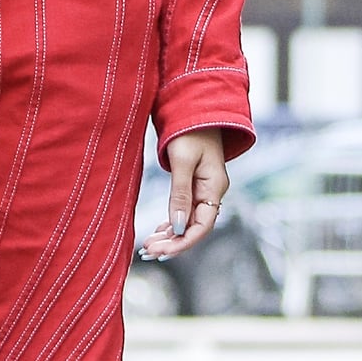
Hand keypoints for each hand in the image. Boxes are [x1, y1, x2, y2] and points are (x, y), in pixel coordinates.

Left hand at [140, 128, 227, 258]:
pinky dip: (171, 222)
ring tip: (148, 246)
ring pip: (188, 221)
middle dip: (172, 243)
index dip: (182, 242)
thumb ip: (180, 194)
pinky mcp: (195, 185)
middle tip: (147, 251)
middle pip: (194, 227)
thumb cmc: (189, 131)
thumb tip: (175, 227)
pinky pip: (185, 211)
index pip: (202, 226)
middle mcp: (212, 192)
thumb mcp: (183, 161)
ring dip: (170, 235)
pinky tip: (158, 231)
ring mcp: (205, 189)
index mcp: (214, 187)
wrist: (196, 108)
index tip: (161, 252)